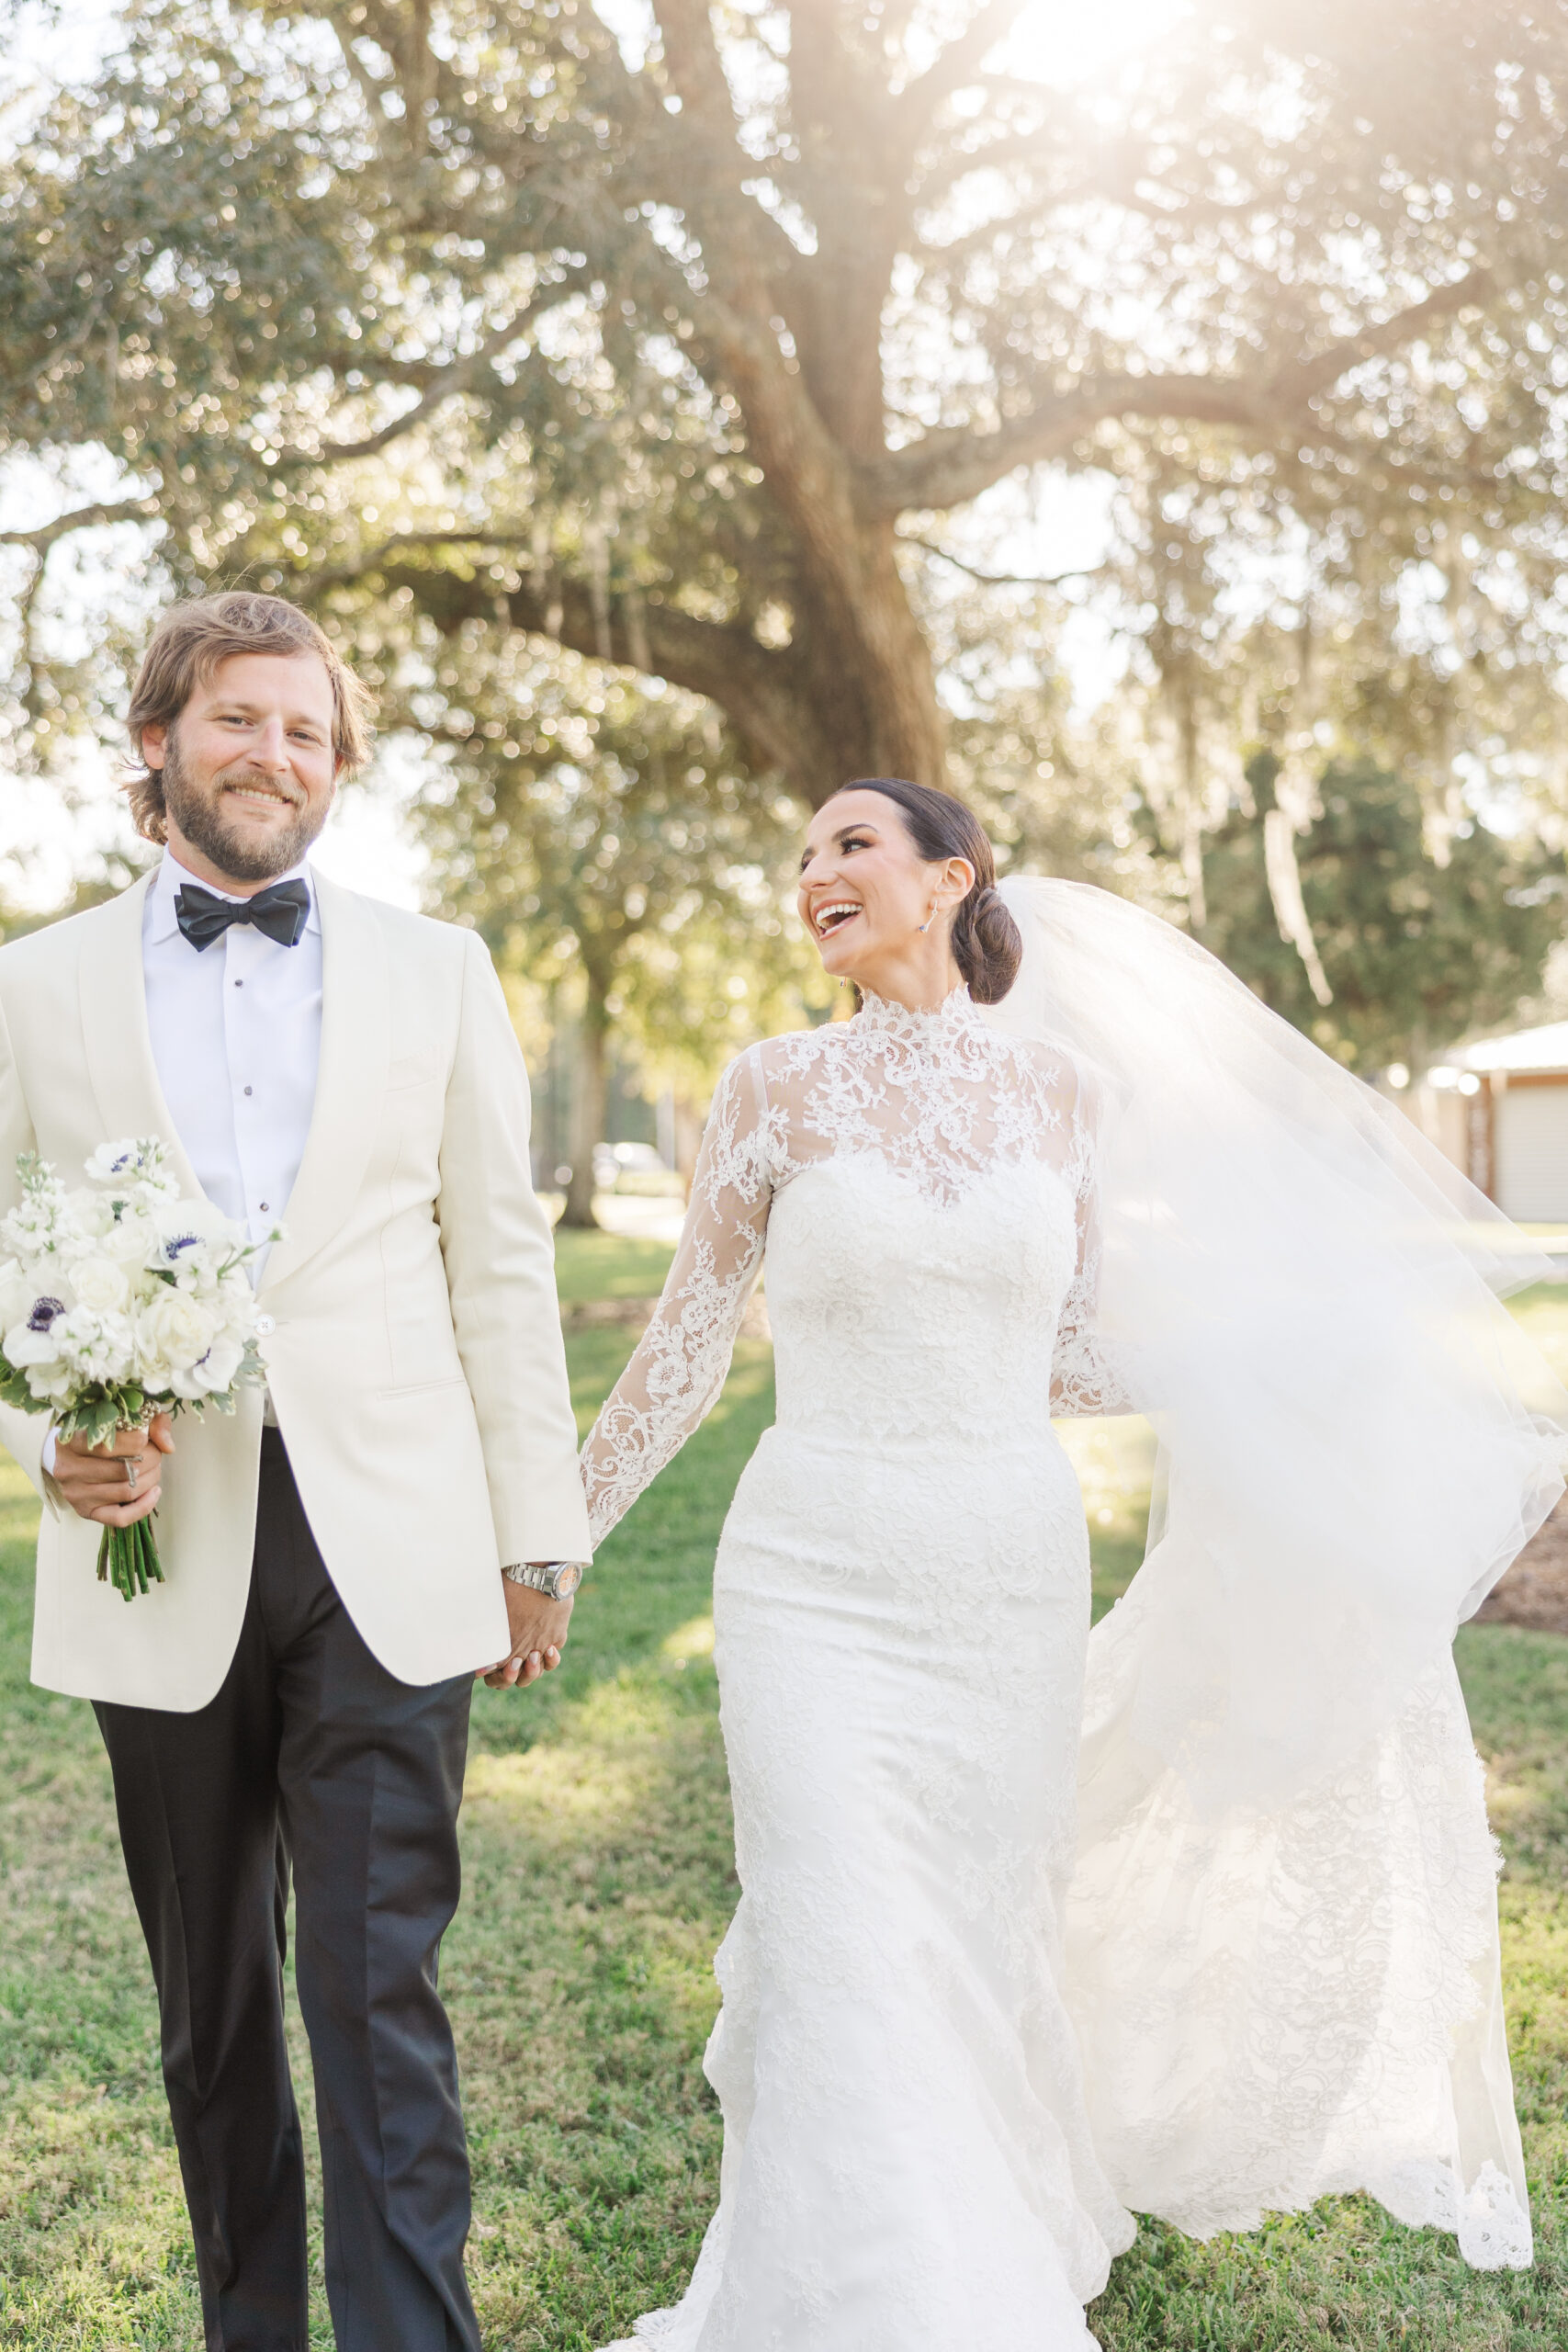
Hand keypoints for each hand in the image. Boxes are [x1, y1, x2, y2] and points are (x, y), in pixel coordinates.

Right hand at [50, 1413, 174, 1527]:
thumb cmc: (103, 1433)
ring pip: (127, 1491)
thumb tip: (168, 1446)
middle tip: (156, 1454)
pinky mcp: (86, 1511)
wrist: (74, 1456)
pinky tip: (154, 1491)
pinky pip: (120, 1517)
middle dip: (150, 1460)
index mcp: (70, 1441)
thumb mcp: (124, 1419)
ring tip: (155, 1469)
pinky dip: (144, 1506)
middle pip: (123, 1469)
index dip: (136, 1442)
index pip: (107, 1446)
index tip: (146, 1438)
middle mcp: (68, 1469)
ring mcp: (76, 1493)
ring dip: (151, 1479)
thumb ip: (151, 1424)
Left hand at [478, 1579, 573, 1689]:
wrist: (540, 1572)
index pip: (496, 1671)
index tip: (485, 1668)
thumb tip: (467, 1632)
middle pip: (518, 1678)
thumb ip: (485, 1626)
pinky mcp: (558, 1634)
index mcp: (506, 1644)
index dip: (490, 1672)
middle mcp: (525, 1648)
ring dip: (532, 1670)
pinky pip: (554, 1655)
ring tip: (529, 1658)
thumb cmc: (511, 1584)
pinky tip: (547, 1651)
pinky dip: (550, 1657)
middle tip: (510, 1665)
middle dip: (511, 1676)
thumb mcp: (491, 1605)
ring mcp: (543, 1643)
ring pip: (539, 1670)